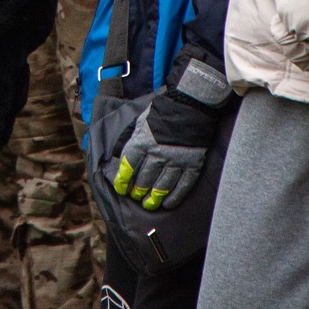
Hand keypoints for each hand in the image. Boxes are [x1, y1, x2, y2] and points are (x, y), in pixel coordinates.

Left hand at [110, 50, 229, 209]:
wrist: (191, 105)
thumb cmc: (162, 112)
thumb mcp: (141, 121)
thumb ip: (131, 138)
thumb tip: (117, 153)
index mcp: (142, 141)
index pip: (128, 166)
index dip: (122, 180)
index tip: (121, 188)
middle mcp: (158, 154)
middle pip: (144, 179)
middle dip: (137, 190)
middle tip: (135, 196)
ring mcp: (176, 161)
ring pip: (161, 186)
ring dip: (153, 198)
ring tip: (148, 204)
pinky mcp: (192, 165)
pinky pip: (182, 187)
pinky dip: (173, 197)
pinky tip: (167, 203)